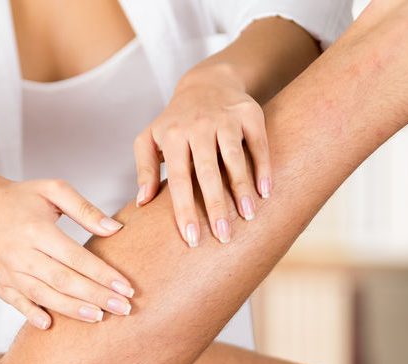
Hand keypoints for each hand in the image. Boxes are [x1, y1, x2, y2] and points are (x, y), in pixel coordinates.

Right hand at [0, 178, 134, 329]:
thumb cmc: (19, 198)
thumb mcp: (52, 190)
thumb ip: (85, 209)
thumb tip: (115, 230)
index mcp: (36, 229)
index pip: (76, 257)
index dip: (103, 274)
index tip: (126, 288)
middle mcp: (20, 253)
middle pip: (63, 281)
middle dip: (95, 297)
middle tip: (123, 309)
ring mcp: (8, 271)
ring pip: (43, 296)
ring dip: (72, 309)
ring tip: (99, 318)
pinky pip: (17, 303)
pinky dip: (32, 315)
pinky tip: (51, 325)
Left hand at [134, 63, 271, 246]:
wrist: (207, 83)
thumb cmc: (175, 122)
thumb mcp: (150, 139)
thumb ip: (145, 169)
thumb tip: (142, 203)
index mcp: (172, 136)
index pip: (179, 179)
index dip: (185, 210)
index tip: (192, 237)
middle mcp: (198, 126)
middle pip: (207, 172)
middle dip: (215, 206)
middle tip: (223, 236)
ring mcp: (225, 119)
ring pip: (235, 159)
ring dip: (242, 189)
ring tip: (248, 216)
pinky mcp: (249, 114)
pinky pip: (258, 144)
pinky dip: (263, 167)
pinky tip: (265, 192)